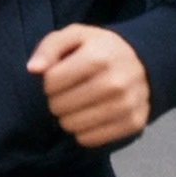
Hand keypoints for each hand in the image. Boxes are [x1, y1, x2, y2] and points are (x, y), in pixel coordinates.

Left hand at [28, 23, 150, 147]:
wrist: (142, 64)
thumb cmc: (100, 50)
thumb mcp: (75, 37)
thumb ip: (49, 48)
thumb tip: (33, 69)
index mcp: (99, 56)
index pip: (51, 82)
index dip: (49, 81)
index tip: (60, 77)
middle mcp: (116, 82)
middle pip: (59, 106)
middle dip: (57, 100)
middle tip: (68, 93)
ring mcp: (126, 105)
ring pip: (72, 125)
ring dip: (67, 117)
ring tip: (77, 105)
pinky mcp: (133, 123)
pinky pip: (89, 139)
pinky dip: (83, 131)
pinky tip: (90, 117)